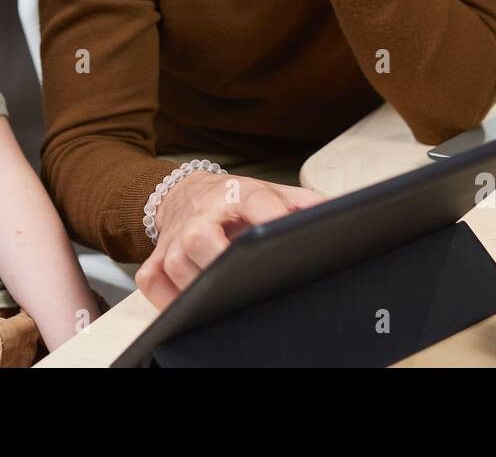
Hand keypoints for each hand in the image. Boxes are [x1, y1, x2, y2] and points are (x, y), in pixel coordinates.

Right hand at [135, 170, 323, 309]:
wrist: (186, 191)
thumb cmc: (233, 199)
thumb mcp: (273, 192)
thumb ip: (305, 204)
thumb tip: (342, 215)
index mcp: (235, 193)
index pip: (254, 201)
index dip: (270, 217)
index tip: (282, 234)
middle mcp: (201, 214)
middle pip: (199, 238)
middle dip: (217, 261)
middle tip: (240, 279)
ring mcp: (173, 237)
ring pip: (175, 265)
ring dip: (197, 285)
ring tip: (221, 296)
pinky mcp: (154, 257)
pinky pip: (153, 283)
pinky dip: (167, 299)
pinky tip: (189, 304)